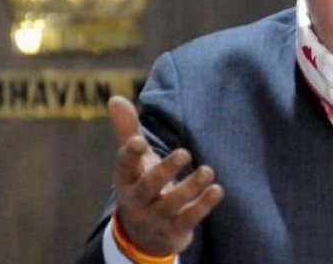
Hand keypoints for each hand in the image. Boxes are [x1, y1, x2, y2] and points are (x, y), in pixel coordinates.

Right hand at [109, 95, 223, 255]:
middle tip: (184, 153)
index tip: (139, 140)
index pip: (124, 166)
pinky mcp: (175, 229)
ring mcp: (157, 217)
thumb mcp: (133, 161)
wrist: (144, 235)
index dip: (130, 154)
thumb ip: (127, 130)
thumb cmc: (141, 185)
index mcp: (127, 179)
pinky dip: (203, 206)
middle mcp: (139, 200)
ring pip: (172, 203)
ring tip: (208, 171)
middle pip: (149, 186)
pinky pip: (189, 219)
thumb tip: (115, 98)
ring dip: (191, 187)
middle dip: (165, 171)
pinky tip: (217, 190)